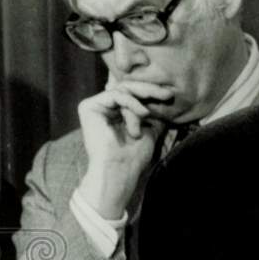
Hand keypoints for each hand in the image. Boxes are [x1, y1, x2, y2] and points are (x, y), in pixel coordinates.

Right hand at [78, 74, 170, 218]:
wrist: (120, 171)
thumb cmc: (134, 156)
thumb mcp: (150, 128)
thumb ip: (153, 111)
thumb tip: (166, 95)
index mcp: (114, 113)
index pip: (133, 94)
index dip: (151, 92)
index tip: (170, 96)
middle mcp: (102, 108)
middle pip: (128, 88)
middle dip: (150, 90)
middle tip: (167, 94)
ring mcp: (94, 107)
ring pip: (123, 90)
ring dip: (139, 104)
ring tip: (147, 116)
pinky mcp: (88, 107)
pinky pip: (116, 95)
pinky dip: (131, 104)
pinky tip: (142, 114)